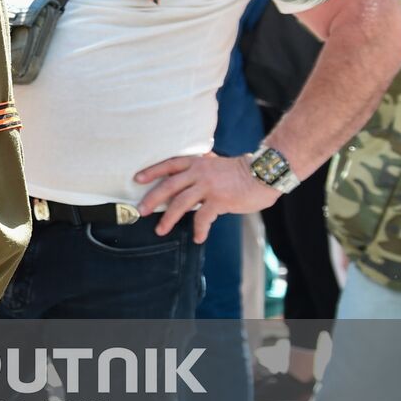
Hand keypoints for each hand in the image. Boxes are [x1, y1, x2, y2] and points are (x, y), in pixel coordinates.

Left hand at [136, 153, 279, 241]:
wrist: (263, 174)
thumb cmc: (240, 172)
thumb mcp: (215, 164)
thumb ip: (200, 168)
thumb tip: (186, 177)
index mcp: (196, 163)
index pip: (169, 165)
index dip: (152, 171)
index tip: (137, 179)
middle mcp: (199, 172)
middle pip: (169, 186)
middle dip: (152, 199)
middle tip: (140, 210)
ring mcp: (208, 186)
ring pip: (180, 203)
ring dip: (168, 218)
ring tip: (160, 230)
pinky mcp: (220, 200)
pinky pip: (203, 217)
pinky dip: (199, 229)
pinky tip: (197, 238)